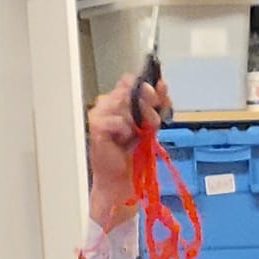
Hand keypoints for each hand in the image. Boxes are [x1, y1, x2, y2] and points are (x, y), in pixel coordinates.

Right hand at [87, 74, 174, 229]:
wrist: (121, 178)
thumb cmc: (132, 153)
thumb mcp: (150, 125)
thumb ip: (156, 105)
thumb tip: (162, 85)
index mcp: (118, 99)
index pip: (132, 81)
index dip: (148, 88)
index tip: (160, 97)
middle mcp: (107, 102)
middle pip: (131, 90)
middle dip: (148, 106)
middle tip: (150, 123)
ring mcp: (99, 112)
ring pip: (125, 103)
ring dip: (137, 121)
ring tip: (134, 136)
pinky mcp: (96, 125)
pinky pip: (119, 121)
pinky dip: (125, 132)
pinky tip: (122, 141)